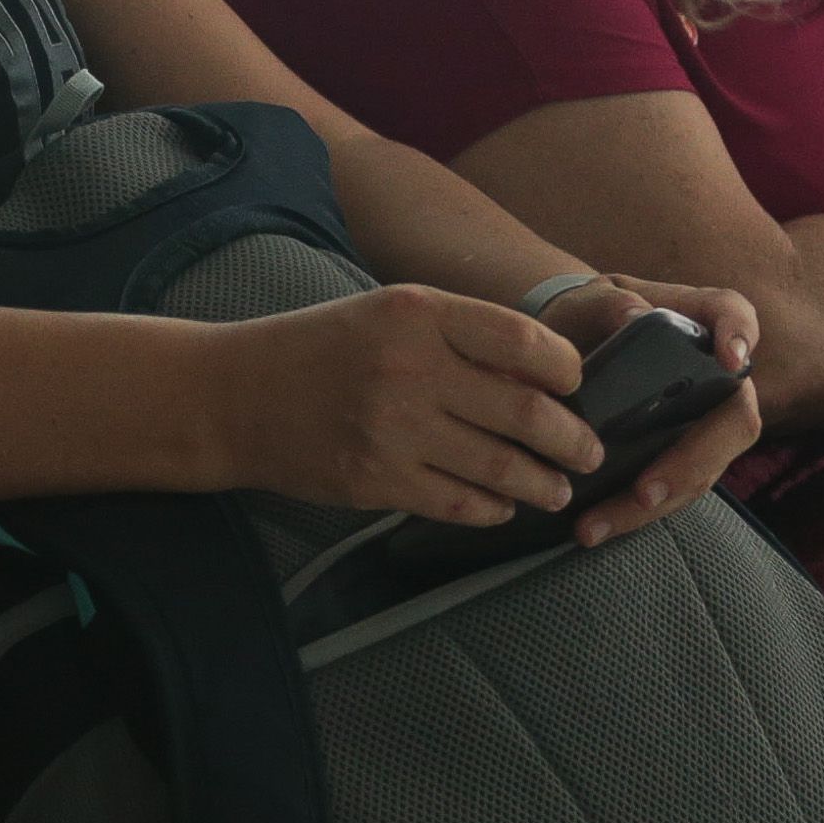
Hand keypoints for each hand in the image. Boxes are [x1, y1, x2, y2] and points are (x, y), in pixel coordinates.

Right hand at [208, 284, 609, 524]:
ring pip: (501, 466)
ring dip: (543, 483)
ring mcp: (393, 430)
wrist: (233, 396)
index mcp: (418, 313)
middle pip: (526, 411)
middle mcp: (410, 368)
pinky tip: (504, 507)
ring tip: (558, 489)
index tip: (577, 385)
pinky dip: (493, 508)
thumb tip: (540, 372)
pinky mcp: (375, 482)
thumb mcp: (386, 314)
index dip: (567, 368)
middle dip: (573, 440)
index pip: (524, 339)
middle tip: (590, 453)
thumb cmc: (318, 349)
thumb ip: (457, 335)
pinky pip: (458, 502)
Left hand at [536, 275, 764, 546]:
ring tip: (594, 526)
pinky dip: (635, 514)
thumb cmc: (584, 318)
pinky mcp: (678, 456)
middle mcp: (714, 374)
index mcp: (696, 318)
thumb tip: (636, 316)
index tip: (730, 359)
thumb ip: (606, 304)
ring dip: (654, 505)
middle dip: (693, 462)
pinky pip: (673, 491)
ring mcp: (701, 421)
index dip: (740, 335)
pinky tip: (593, 527)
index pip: (735, 314)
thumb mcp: (585, 304)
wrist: (566, 350)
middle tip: (645, 492)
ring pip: (702, 470)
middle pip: (734, 419)